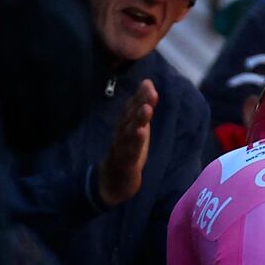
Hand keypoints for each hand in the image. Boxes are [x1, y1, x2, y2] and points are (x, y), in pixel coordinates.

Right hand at [98, 80, 157, 206]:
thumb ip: (141, 106)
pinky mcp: (126, 162)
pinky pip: (131, 151)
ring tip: (147, 108)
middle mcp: (121, 133)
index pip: (132, 108)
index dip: (140, 96)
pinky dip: (136, 141)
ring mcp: (122, 147)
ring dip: (138, 119)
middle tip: (151, 91)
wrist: (113, 181)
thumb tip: (148, 84)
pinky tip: (142, 132)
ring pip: (130, 132)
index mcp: (125, 125)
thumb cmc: (127, 150)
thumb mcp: (137, 126)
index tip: (148, 83)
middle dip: (140, 103)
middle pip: (130, 116)